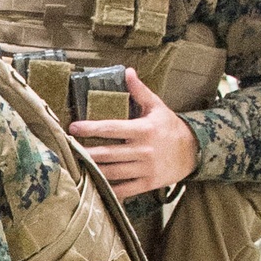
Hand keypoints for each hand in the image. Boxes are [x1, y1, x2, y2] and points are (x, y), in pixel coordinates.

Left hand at [69, 67, 199, 199]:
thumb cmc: (170, 127)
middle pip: (108, 153)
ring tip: (76, 166)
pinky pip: (124, 189)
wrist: (193, 151)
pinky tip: (94, 184)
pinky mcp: (148, 184)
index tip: (73, 128)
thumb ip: (140, 91)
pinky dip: (109, 188)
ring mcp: (146, 169)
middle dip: (86, 152)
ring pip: (113, 172)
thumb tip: (127, 71)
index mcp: (144, 129)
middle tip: (67, 150)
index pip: (112, 128)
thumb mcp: (157, 106)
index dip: (91, 128)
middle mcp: (144, 150)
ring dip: (93, 170)